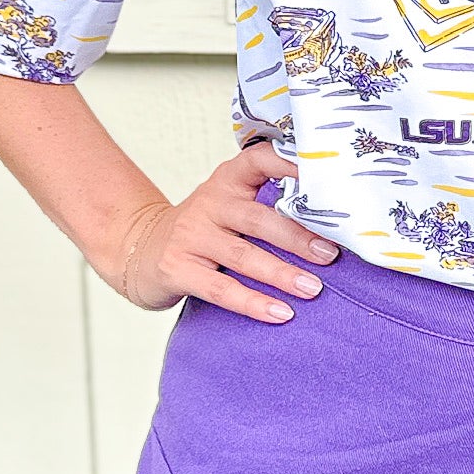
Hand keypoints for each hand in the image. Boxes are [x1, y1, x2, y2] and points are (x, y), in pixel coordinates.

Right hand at [107, 142, 337, 321]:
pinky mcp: (178, 269)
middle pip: (258, 218)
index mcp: (227, 181)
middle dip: (298, 237)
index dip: (288, 163)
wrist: (139, 249)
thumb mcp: (229, 205)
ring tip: (313, 288)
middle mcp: (209, 204)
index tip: (322, 175)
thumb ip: (268, 205)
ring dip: (282, 274)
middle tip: (331, 254)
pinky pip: (221, 289)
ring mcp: (191, 236)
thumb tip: (334, 224)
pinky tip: (280, 313)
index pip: (258, 160)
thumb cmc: (203, 229)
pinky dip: (253, 303)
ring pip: (243, 256)